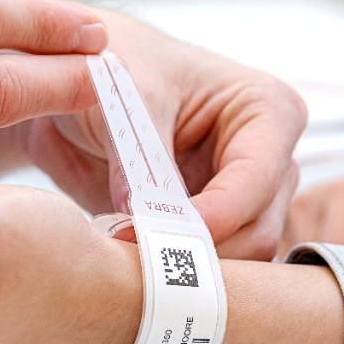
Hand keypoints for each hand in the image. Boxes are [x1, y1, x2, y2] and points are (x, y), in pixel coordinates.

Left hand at [24, 11, 306, 259]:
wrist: (74, 89)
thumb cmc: (111, 66)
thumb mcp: (123, 97)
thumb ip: (140, 160)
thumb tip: (146, 225)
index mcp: (267, 111)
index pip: (256, 180)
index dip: (212, 217)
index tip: (153, 234)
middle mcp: (269, 162)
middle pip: (257, 233)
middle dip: (197, 251)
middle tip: (132, 256)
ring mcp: (243, 202)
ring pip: (236, 264)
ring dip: (182, 270)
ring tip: (123, 256)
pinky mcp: (210, 233)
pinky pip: (203, 274)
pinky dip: (167, 276)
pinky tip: (127, 262)